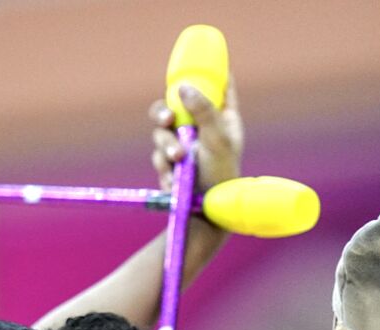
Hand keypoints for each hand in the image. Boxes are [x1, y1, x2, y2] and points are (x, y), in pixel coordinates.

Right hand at [149, 72, 242, 194]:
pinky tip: (173, 180)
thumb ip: (203, 111)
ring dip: (166, 146)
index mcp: (222, 119)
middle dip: (164, 111)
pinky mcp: (169, 164)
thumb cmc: (221, 176)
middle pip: (174, 105)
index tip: (201, 63)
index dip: (211, 73)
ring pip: (161, 132)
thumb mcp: (217, 140)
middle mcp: (200, 129)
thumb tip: (183, 87)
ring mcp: (183, 145)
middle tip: (167, 119)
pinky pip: (157, 156)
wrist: (205, 215)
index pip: (218, 88)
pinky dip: (164, 166)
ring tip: (178, 160)